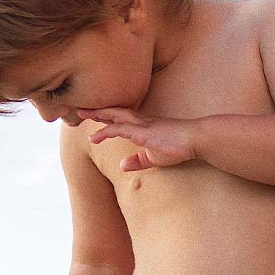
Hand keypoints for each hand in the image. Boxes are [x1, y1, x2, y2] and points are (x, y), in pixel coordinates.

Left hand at [78, 107, 198, 170]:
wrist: (196, 139)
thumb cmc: (179, 147)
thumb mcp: (154, 157)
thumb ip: (138, 160)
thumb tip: (122, 166)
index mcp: (144, 126)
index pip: (120, 119)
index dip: (105, 117)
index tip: (92, 117)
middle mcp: (141, 121)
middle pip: (114, 112)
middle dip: (96, 110)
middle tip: (79, 109)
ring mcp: (142, 125)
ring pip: (114, 115)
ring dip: (96, 115)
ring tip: (80, 113)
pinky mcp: (144, 131)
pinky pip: (120, 129)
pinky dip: (106, 131)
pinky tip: (95, 137)